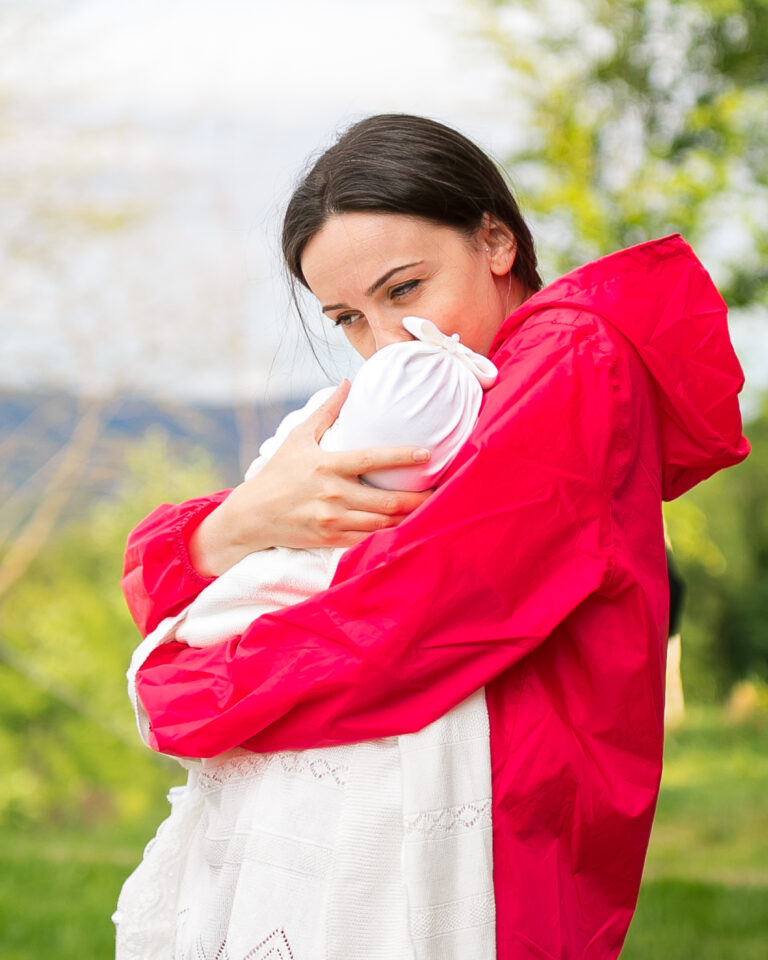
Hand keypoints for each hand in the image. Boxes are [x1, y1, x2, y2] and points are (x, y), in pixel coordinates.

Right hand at [190, 381, 432, 575]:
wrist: (251, 516)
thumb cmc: (277, 474)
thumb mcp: (298, 437)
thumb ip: (326, 411)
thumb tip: (348, 382)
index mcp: (327, 466)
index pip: (371, 460)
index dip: (401, 457)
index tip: (426, 453)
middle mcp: (332, 495)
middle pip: (387, 500)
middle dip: (418, 498)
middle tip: (441, 491)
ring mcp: (332, 521)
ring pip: (382, 524)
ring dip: (409, 518)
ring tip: (431, 511)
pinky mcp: (331, 540)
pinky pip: (368, 540)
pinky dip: (389, 535)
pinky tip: (406, 528)